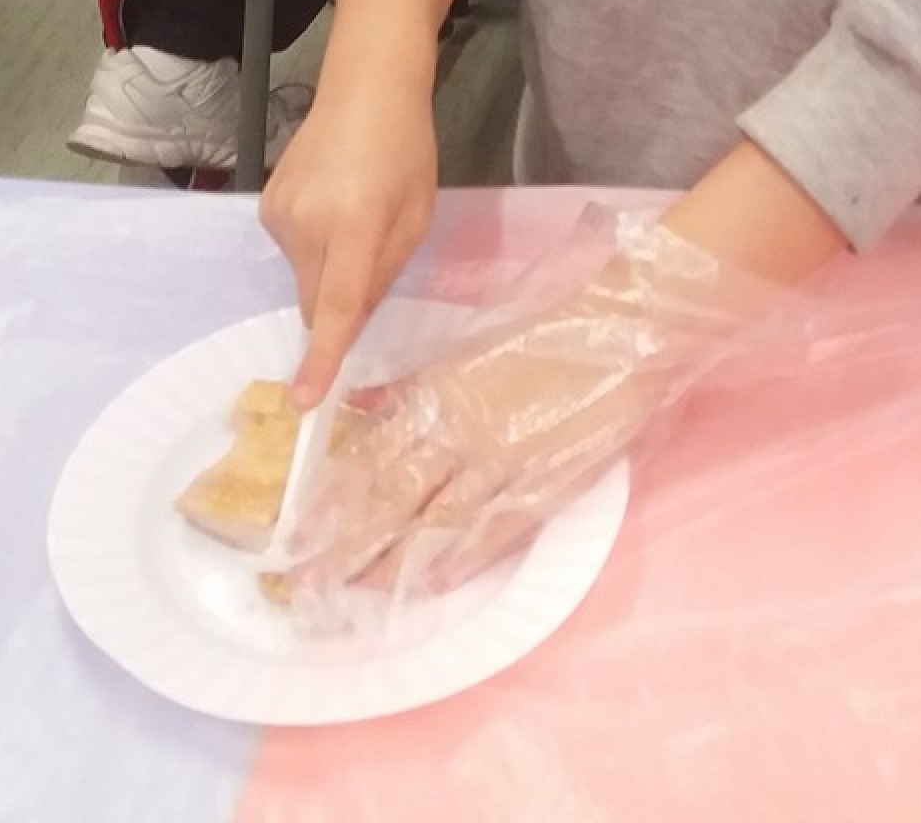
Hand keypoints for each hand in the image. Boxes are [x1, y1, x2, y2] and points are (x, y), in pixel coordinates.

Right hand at [260, 61, 440, 406]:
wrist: (366, 87)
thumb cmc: (406, 150)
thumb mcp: (415, 216)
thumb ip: (382, 273)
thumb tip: (348, 323)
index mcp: (354, 225)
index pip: (334, 305)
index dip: (321, 356)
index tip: (303, 400)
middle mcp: (306, 223)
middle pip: (314, 300)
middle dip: (338, 303)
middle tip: (370, 256)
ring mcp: (278, 214)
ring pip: (302, 277)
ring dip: (327, 267)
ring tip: (353, 211)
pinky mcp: (265, 205)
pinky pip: (291, 250)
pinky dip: (312, 244)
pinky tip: (331, 202)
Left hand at [279, 215, 761, 608]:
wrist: (622, 328)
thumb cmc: (546, 329)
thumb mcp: (469, 345)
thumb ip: (414, 382)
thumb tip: (358, 404)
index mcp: (441, 390)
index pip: (374, 451)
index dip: (333, 495)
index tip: (297, 528)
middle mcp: (463, 428)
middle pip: (391, 495)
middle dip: (345, 542)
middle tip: (304, 580)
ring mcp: (504, 459)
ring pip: (435, 520)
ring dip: (391, 559)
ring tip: (353, 591)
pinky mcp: (545, 482)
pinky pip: (494, 528)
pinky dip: (461, 557)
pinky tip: (432, 582)